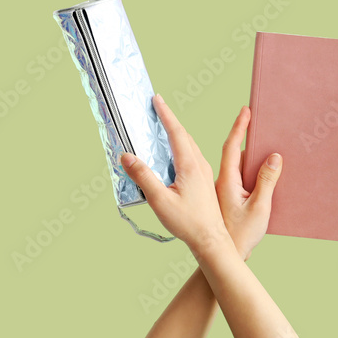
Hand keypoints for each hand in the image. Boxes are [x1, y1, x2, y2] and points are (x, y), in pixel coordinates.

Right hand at [120, 94, 229, 255]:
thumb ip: (143, 177)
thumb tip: (127, 156)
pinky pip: (192, 156)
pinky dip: (181, 146)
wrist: (211, 239)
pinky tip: (174, 154)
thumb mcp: (160, 200)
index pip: (176, 132)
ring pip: (189, 145)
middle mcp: (199, 165)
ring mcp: (204, 173)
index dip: (166, 114)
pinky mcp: (204, 181)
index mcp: (190, 165)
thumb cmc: (187, 222)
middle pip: (184, 135)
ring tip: (164, 125)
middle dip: (170, 119)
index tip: (157, 99)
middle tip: (157, 106)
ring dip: (176, 133)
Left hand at [215, 105, 281, 260]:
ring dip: (241, 151)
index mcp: (224, 180)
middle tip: (251, 119)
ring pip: (231, 163)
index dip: (239, 127)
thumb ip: (267, 180)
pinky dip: (241, 166)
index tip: (245, 110)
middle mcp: (219, 181)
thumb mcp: (259, 207)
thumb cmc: (240, 236)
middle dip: (240, 134)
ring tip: (255, 142)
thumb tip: (275, 156)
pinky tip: (252, 169)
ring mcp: (219, 189)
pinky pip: (232, 174)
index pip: (231, 147)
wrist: (224, 254)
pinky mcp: (222, 196)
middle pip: (230, 151)